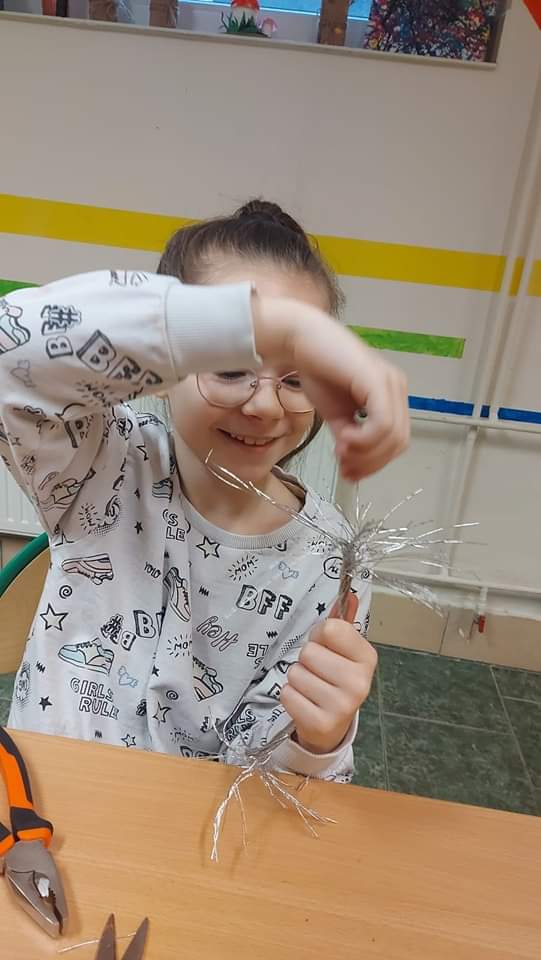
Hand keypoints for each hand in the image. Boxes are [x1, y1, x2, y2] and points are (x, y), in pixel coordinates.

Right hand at [253, 296, 408, 481]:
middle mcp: (396, 388)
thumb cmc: (316, 369)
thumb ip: (348, 434)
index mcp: (390, 395)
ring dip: (366, 454)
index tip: (349, 472)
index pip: (396, 441)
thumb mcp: (336, 412)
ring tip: (340, 451)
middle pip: (398, 443)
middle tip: (344, 467)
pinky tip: (343, 439)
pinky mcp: (377, 381)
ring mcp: (389, 383)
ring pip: (393, 437)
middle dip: (371, 463)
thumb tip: (352, 461)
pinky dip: (364, 441)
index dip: (375, 463)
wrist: (299, 339)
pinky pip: (382, 424)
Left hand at [279, 597, 377, 754]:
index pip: (331, 628)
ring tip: (311, 687)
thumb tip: (349, 594)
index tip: (326, 645)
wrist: (333, 724)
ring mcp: (342, 706)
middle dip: (307, 659)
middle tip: (318, 670)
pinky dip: (290, 696)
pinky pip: (287, 694)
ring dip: (297, 678)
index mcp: (367, 658)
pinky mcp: (320, 723)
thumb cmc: (335, 678)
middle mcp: (359, 682)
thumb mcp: (343, 650)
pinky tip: (305, 701)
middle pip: (309, 652)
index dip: (320, 634)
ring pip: (296, 673)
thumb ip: (343, 621)